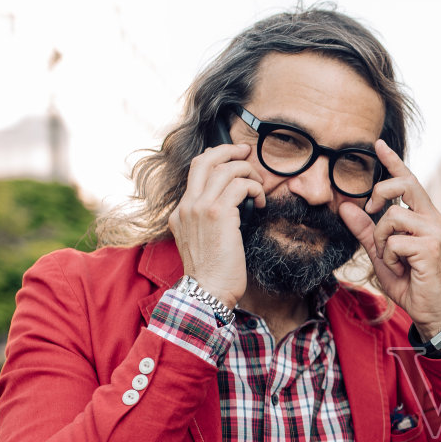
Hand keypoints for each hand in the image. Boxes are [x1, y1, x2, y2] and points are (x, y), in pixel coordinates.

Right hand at [166, 143, 264, 306]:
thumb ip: (208, 223)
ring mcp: (200, 209)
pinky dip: (254, 189)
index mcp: (180, 213)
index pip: (196, 172)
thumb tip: (231, 208)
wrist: (207, 292)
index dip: (216, 159)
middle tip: (247, 151)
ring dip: (248, 173)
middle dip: (229, 150)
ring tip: (259, 187)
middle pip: (205, 160)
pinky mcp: (218, 215)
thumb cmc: (212, 274)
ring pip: (226, 170)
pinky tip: (260, 203)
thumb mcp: (202, 243)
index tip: (234, 158)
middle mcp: (187, 206)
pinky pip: (240, 186)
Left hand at [338, 140, 440, 335]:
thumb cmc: (409, 280)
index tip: (378, 144)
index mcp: (424, 215)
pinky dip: (389, 257)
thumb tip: (344, 207)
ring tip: (392, 259)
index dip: (393, 161)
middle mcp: (433, 219)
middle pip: (403, 185)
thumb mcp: (381, 252)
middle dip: (380, 193)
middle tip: (371, 208)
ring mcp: (434, 232)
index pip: (408, 181)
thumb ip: (365, 230)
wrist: (430, 309)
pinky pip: (394, 241)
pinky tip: (401, 269)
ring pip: (392, 217)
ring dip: (382, 240)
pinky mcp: (430, 248)